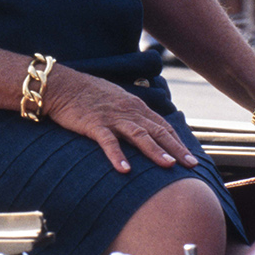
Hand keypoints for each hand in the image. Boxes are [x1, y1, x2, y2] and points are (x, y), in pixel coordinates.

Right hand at [41, 67, 199, 172]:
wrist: (63, 85)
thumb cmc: (89, 94)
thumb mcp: (117, 100)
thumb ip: (132, 113)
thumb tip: (146, 128)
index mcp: (135, 106)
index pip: (162, 126)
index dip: (178, 142)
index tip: (191, 158)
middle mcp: (128, 111)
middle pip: (157, 131)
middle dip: (176, 149)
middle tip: (191, 165)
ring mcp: (112, 117)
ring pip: (139, 135)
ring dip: (155, 150)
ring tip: (168, 165)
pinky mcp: (94, 124)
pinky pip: (108, 141)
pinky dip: (117, 155)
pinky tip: (125, 170)